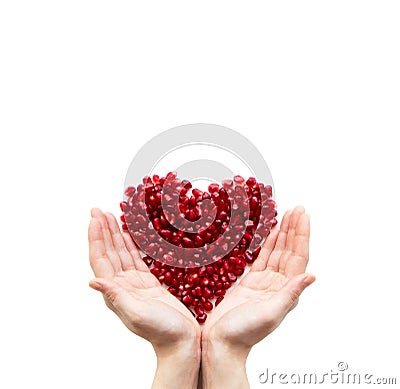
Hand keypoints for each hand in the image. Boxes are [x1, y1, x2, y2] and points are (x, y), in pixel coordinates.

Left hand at [88, 209, 199, 387]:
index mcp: (116, 291)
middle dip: (103, 230)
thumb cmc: (161, 330)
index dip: (97, 238)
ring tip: (110, 217)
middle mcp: (122, 285)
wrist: (181, 340)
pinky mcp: (148, 282)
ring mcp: (134, 283)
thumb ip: (116, 296)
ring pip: (121, 253)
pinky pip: (136, 258)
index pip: (101, 259)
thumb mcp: (136, 314)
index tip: (95, 218)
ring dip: (115, 234)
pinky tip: (129, 234)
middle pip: (109, 252)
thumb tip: (92, 282)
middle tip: (98, 210)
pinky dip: (132, 244)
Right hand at [201, 206, 314, 387]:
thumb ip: (290, 294)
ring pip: (276, 252)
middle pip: (289, 250)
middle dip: (293, 229)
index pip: (298, 256)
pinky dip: (267, 243)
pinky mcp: (250, 282)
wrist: (221, 342)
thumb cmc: (244, 332)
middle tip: (297, 208)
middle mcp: (278, 284)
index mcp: (285, 290)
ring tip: (287, 215)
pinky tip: (270, 233)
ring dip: (283, 233)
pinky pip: (262, 258)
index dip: (301, 235)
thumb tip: (311, 276)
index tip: (303, 216)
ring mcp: (265, 282)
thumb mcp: (270, 313)